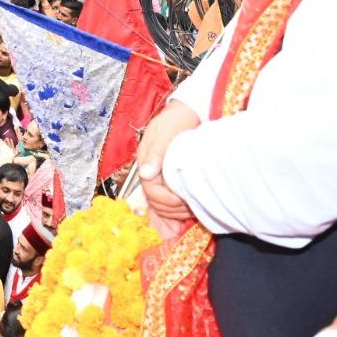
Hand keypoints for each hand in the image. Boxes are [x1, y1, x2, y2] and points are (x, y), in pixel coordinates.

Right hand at [135, 101, 199, 221]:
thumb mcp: (166, 132)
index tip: (183, 199)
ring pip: (160, 205)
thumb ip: (156, 152)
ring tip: (191, 212)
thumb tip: (145, 173)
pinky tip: (179, 222)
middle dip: (172, 209)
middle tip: (191, 208)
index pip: (150, 190)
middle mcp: (150, 172)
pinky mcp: (168, 180)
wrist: (187, 113)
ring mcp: (159, 177)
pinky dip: (172, 215)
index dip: (166, 199)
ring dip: (174, 213)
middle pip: (154, 201)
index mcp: (146, 161)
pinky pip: (166, 203)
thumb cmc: (176, 121)